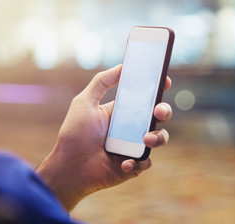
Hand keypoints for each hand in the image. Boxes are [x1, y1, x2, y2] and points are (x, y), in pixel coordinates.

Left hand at [36, 65, 171, 210]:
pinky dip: (139, 162)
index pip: (145, 98)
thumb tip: (122, 66)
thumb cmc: (75, 134)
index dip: (158, 89)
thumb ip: (101, 82)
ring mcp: (134, 146)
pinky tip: (124, 163)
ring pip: (160, 138)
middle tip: (159, 112)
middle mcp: (132, 127)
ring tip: (146, 140)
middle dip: (164, 111)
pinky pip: (146, 162)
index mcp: (123, 112)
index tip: (165, 81)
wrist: (69, 167)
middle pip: (158, 116)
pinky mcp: (134, 165)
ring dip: (158, 137)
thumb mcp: (84, 102)